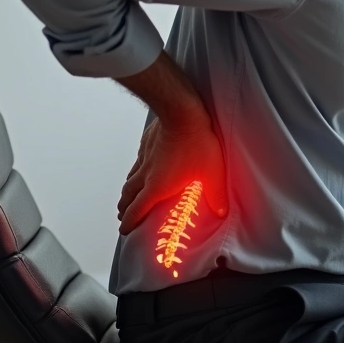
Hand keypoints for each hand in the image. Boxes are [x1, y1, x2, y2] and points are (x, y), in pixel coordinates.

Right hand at [117, 115, 227, 234]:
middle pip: (128, 196)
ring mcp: (144, 158)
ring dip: (126, 191)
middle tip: (122, 215)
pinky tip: (139, 167)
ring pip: (129, 178)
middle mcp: (146, 174)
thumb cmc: (197, 143)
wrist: (181, 113)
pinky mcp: (146, 144)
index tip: (124, 229)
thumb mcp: (212, 174)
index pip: (137, 209)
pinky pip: (136, 161)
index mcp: (157, 186)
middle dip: (124, 208)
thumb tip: (221, 211)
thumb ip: (216, 195)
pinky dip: (134, 170)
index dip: (129, 221)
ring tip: (125, 197)